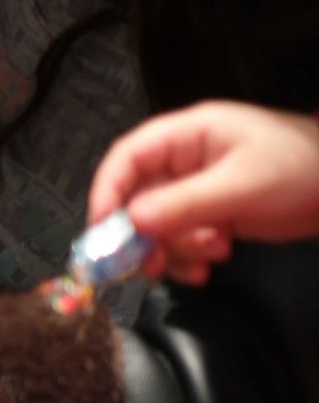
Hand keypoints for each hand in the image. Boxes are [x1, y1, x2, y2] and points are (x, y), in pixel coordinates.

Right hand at [88, 101, 318, 284]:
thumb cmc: (305, 168)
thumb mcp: (242, 185)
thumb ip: (185, 203)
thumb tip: (132, 222)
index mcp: (189, 135)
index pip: (127, 158)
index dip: (107, 193)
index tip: (102, 231)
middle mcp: (185, 161)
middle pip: (135, 199)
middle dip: (141, 236)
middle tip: (150, 264)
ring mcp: (196, 191)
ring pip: (155, 227)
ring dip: (173, 250)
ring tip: (210, 256)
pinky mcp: (208, 216)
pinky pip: (178, 241)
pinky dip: (186, 260)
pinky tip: (208, 267)